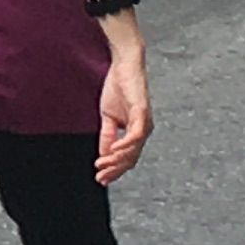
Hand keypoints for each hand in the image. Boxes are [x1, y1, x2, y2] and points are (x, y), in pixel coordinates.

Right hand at [95, 36, 151, 185]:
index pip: (127, 158)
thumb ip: (108, 136)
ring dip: (117, 160)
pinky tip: (113, 151)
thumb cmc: (118, 88)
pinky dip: (125, 145)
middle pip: (131, 159)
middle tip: (100, 178)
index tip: (101, 179)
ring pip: (134, 150)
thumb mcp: (108, 117)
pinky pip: (135, 135)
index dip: (115, 170)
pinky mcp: (142, 113)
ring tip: (103, 166)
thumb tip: (104, 154)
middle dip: (115, 170)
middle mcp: (144, 130)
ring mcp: (144, 123)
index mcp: (137, 132)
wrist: (124, 65)